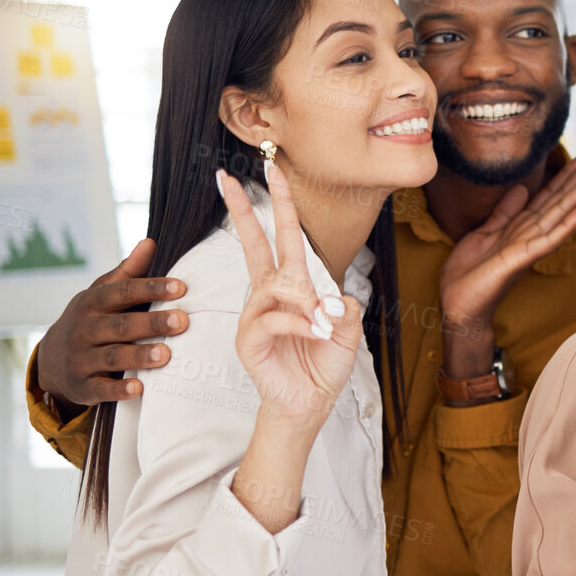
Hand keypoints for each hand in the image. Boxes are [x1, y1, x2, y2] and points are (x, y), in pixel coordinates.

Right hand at [35, 239, 188, 412]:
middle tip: (183, 321)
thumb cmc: (89, 320)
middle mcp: (84, 330)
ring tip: (166, 354)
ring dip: (139, 355)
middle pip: (120, 325)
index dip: (151, 288)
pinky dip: (119, 389)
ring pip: (112, 356)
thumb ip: (127, 272)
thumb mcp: (100, 294)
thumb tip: (150, 242)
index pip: (123, 292)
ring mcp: (81, 359)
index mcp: (91, 303)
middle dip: (151, 323)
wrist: (51, 360)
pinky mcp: (83, 386)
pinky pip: (101, 389)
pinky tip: (139, 388)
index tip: (181, 287)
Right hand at [217, 164, 363, 426]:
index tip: (271, 172)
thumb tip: (332, 298)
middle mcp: (268, 295)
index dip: (279, 206)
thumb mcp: (348, 331)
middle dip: (242, 210)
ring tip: (324, 326)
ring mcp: (254, 316)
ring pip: (276, 287)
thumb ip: (345, 309)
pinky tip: (314, 334)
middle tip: (227, 177)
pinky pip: (273, 318)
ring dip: (306, 303)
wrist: (310, 403)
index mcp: (292, 287)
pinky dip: (299, 324)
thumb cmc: (324, 364)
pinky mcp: (248, 339)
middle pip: (254, 245)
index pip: (283, 239)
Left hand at [438, 153, 575, 375]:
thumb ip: (504, 213)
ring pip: (558, 214)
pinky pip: (547, 240)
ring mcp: (527, 247)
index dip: (564, 176)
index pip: (547, 197)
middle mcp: (529, 235)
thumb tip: (521, 189)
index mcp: (520, 227)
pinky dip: (566, 226)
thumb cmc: (469, 275)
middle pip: (558, 201)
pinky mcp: (520, 259)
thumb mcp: (484, 234)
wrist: (458, 307)